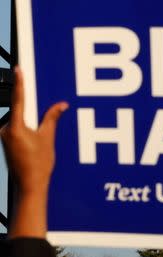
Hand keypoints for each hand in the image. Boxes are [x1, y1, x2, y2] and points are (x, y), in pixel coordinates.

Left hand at [3, 67, 67, 237]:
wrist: (28, 186)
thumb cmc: (39, 166)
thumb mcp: (48, 140)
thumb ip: (52, 119)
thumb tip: (61, 105)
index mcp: (15, 126)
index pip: (19, 99)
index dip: (20, 83)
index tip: (19, 69)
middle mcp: (5, 128)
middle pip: (22, 112)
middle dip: (34, 117)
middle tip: (42, 131)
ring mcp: (4, 135)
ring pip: (20, 122)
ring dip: (32, 127)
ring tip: (39, 147)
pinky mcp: (6, 141)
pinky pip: (18, 130)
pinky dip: (28, 134)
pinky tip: (36, 149)